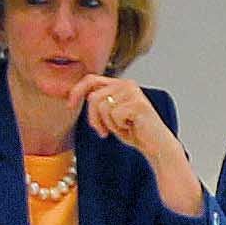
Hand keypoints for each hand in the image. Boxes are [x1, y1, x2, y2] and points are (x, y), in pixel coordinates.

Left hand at [75, 75, 202, 212]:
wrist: (156, 145)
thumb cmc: (134, 131)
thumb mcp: (111, 115)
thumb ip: (99, 102)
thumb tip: (76, 96)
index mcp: (120, 84)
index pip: (91, 79)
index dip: (77, 91)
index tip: (69, 105)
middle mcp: (127, 84)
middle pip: (93, 97)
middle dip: (94, 118)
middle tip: (103, 131)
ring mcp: (133, 93)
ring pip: (102, 107)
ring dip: (108, 124)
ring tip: (122, 128)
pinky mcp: (138, 104)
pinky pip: (114, 115)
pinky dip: (118, 127)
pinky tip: (130, 128)